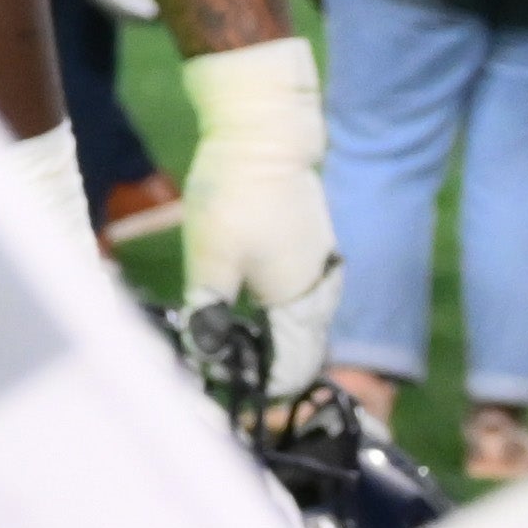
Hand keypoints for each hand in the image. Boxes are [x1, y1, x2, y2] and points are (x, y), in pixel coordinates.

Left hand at [173, 37, 338, 392]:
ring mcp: (320, 264)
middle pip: (301, 348)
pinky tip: (251, 312)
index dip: (263, 387)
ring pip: (301, 322)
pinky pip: (298, 296)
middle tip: (227, 379)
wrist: (263, 133)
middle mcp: (321, 289)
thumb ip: (210, 312)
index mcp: (304, 301)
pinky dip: (276, 313)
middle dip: (268, 369)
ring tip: (235, 353)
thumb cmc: (237, 195)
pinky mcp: (309, 245)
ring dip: (273, 341)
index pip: (295, 367)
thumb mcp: (211, 259)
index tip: (228, 394)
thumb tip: (206, 355)